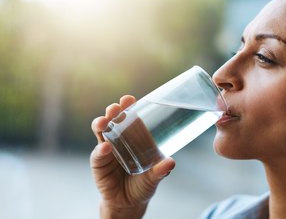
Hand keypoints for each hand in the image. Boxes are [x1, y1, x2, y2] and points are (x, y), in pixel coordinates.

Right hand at [90, 95, 175, 218]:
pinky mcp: (99, 163)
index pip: (129, 117)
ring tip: (105, 122)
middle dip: (113, 111)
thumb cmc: (143, 184)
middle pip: (113, 120)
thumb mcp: (154, 177)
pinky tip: (105, 148)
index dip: (128, 106)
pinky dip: (100, 150)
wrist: (129, 203)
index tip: (129, 99)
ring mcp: (107, 150)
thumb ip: (161, 170)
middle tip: (115, 108)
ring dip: (101, 124)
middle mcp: (119, 139)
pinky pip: (98, 154)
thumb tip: (171, 162)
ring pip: (101, 132)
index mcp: (134, 137)